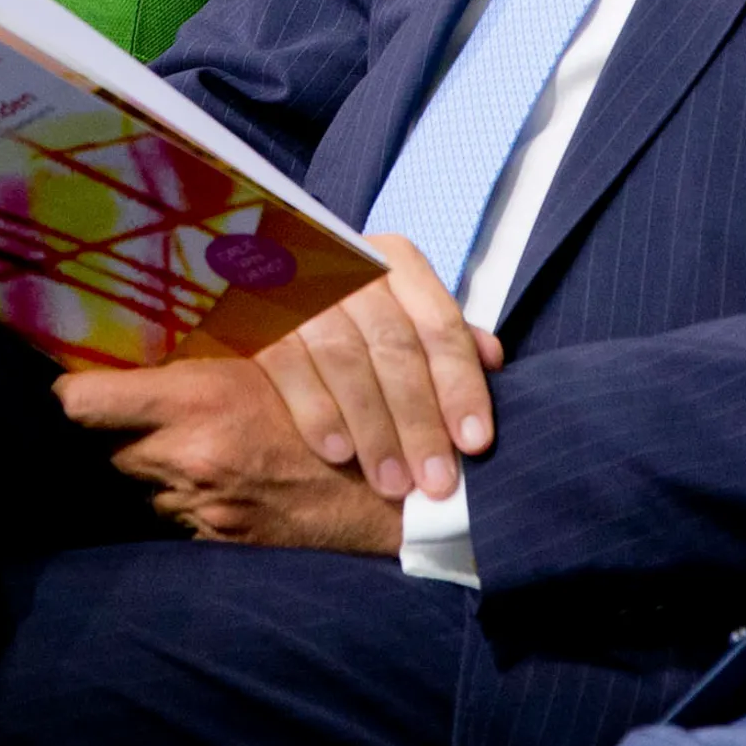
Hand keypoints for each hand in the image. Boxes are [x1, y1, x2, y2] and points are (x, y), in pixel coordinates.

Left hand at [56, 358, 405, 552]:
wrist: (393, 491)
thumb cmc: (339, 402)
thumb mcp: (275, 351)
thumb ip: (212, 342)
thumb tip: (161, 318)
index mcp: (195, 402)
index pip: (83, 403)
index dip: (73, 391)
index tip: (75, 376)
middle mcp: (184, 458)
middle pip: (106, 445)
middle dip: (120, 428)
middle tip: (144, 403)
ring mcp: (198, 505)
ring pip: (140, 481)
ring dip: (154, 462)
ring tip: (195, 437)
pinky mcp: (215, 537)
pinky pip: (175, 510)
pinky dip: (187, 492)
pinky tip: (223, 470)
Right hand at [253, 233, 502, 500]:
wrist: (252, 269)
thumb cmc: (341, 301)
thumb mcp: (397, 303)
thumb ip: (441, 333)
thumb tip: (492, 358)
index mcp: (395, 262)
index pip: (440, 325)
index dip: (460, 386)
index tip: (474, 442)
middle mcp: (351, 265)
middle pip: (395, 348)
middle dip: (419, 420)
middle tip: (436, 481)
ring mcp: (299, 286)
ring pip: (345, 359)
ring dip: (374, 428)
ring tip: (392, 483)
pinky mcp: (253, 311)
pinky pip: (288, 362)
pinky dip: (316, 410)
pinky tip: (338, 452)